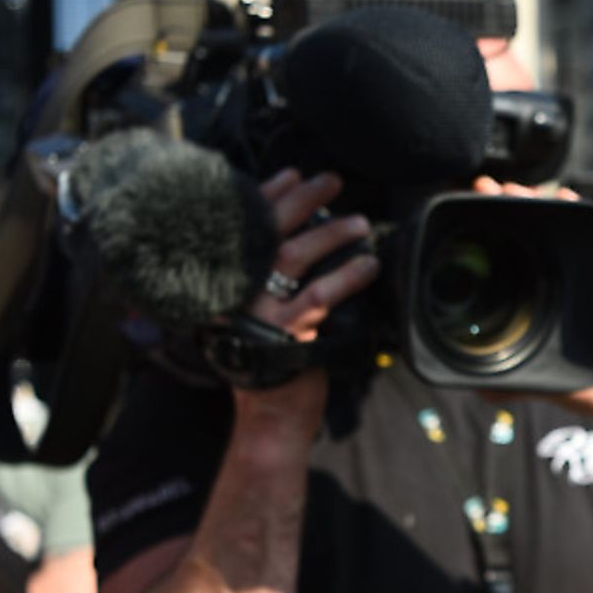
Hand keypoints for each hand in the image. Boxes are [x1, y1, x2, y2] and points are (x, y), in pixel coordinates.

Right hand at [232, 171, 379, 434]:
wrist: (269, 418)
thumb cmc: (269, 364)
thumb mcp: (257, 316)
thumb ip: (265, 281)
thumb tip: (299, 237)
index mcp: (224, 281)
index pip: (242, 227)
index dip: (268, 195)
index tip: (294, 174)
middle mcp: (234, 291)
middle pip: (265, 232)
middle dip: (301, 199)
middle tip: (331, 181)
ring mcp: (257, 311)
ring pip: (292, 257)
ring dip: (329, 233)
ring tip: (358, 223)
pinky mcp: (286, 333)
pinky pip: (320, 294)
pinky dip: (348, 275)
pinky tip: (368, 264)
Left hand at [466, 177, 592, 433]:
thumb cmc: (586, 387)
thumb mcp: (533, 384)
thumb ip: (503, 383)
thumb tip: (465, 385)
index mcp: (540, 300)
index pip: (513, 255)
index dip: (490, 230)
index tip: (469, 211)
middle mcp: (563, 283)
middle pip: (537, 231)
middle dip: (514, 204)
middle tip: (489, 189)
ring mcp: (590, 279)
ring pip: (569, 227)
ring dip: (547, 201)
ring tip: (525, 191)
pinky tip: (570, 201)